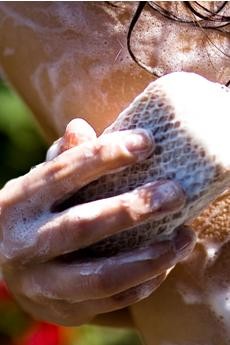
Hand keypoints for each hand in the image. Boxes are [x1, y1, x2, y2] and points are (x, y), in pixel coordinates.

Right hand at [0, 119, 194, 325]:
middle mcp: (24, 244)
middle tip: (174, 193)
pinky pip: (111, 301)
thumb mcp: (40, 184)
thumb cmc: (37, 213)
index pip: (64, 173)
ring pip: (102, 275)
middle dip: (133, 209)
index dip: (106, 155)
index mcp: (19, 202)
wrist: (9, 264)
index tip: (146, 142)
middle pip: (83, 226)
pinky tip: (166, 263)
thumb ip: (61, 159)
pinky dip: (144, 283)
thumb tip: (78, 127)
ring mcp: (42, 283)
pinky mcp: (63, 310)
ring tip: (183, 237)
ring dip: (149, 257)